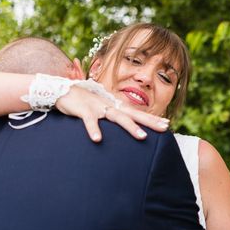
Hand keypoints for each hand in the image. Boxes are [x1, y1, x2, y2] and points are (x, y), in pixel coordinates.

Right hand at [55, 85, 169, 141]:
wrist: (62, 90)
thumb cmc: (84, 102)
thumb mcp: (101, 108)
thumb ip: (112, 116)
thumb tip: (124, 125)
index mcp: (114, 106)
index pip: (136, 112)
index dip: (151, 118)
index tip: (167, 124)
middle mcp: (110, 105)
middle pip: (133, 114)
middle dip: (149, 121)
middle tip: (164, 128)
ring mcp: (98, 107)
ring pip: (117, 117)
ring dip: (130, 127)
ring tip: (142, 137)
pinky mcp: (84, 110)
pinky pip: (90, 121)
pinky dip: (93, 130)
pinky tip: (97, 140)